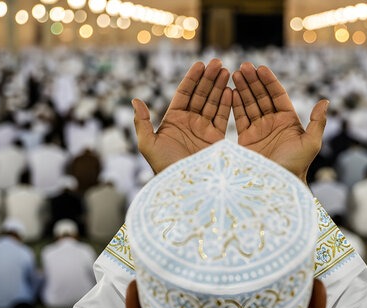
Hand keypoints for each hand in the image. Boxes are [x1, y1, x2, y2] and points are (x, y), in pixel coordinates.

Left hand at [132, 59, 231, 173]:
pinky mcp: (218, 139)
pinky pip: (224, 117)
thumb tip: (135, 100)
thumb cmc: (164, 167)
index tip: (200, 64)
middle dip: (209, 78)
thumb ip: (142, 122)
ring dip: (220, 87)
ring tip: (227, 71)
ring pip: (214, 103)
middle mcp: (190, 123)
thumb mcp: (147, 144)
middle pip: (201, 95)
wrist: (185, 187)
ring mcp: (205, 130)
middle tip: (218, 63)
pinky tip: (231, 90)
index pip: (184, 93)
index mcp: (174, 120)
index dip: (192, 78)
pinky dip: (228, 104)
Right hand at [232, 62, 328, 183]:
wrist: (276, 185)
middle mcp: (272, 123)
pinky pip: (239, 117)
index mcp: (288, 121)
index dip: (269, 81)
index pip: (277, 95)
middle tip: (244, 66)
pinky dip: (235, 104)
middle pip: (261, 96)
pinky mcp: (245, 138)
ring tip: (234, 73)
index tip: (260, 68)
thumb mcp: (311, 144)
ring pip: (249, 104)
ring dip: (242, 88)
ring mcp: (258, 130)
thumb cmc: (297, 166)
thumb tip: (325, 100)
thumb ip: (317, 122)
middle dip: (253, 81)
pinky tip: (230, 91)